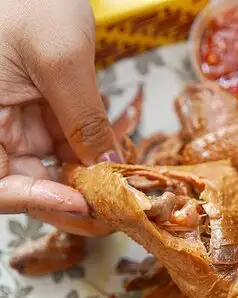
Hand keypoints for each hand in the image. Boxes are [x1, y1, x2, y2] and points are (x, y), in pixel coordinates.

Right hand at [0, 0, 121, 216]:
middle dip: (75, 194)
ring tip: (125, 178)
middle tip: (116, 204)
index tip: (80, 204)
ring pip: (56, 166)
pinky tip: (121, 146)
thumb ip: (84, 120)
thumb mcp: (60, 60)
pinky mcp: (43, 115)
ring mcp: (20, 123)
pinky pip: (70, 144)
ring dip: (92, 175)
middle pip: (30, 182)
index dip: (34, 201)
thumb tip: (107, 168)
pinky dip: (95, 150)